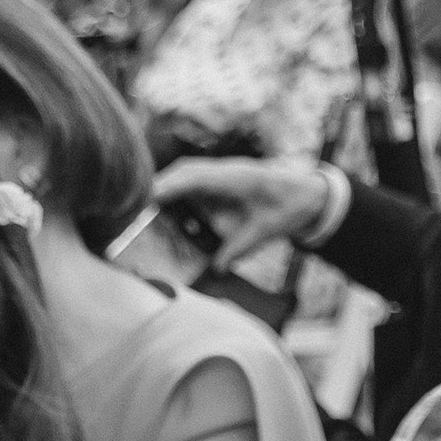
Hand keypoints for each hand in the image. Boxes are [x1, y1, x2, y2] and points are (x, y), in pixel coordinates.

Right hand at [150, 155, 334, 263]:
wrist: (306, 192)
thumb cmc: (286, 208)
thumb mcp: (262, 234)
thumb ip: (236, 251)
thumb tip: (216, 270)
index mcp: (233, 178)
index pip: (192, 178)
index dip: (167, 186)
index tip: (145, 198)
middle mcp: (223, 170)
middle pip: (183, 172)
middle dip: (158, 186)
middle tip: (134, 207)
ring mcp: (221, 171)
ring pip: (185, 172)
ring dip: (166, 185)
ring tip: (144, 206)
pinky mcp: (220, 177)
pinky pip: (193, 178)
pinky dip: (176, 187)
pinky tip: (164, 202)